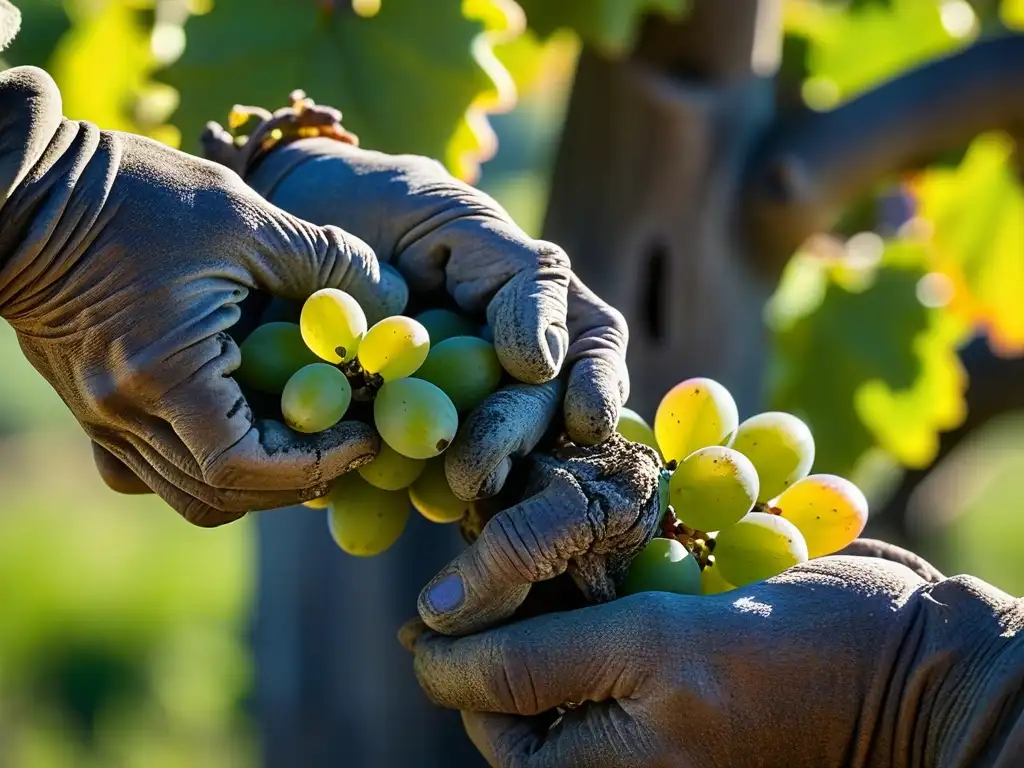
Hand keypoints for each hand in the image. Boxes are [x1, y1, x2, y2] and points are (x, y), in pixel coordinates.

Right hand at [1, 67, 397, 525]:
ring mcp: (103, 417)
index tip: (365, 433)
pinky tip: (239, 426)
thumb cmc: (137, 194)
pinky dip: (203, 464)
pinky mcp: (93, 407)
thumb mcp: (247, 218)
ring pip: (188, 492)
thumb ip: (328, 262)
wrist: (27, 185)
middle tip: (349, 439)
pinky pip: (150, 470)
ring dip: (258, 477)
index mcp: (164, 373)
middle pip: (222, 495)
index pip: (244, 466)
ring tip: (307, 436)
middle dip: (297, 477)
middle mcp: (125, 413)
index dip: (317, 462)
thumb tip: (393, 302)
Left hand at [202, 93, 629, 464]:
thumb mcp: (454, 218)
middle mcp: (500, 364)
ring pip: (484, 455)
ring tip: (450, 487)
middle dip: (513, 439)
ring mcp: (447, 405)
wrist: (284, 217)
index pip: (591, 347)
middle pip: (535, 412)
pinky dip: (393, 492)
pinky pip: (400, 475)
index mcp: (533, 307)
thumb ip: (519, 280)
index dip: (599, 387)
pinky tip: (380, 501)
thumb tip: (545, 363)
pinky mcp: (386, 435)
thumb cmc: (379, 204)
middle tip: (479, 460)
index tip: (585, 420)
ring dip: (472, 477)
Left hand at [408, 556, 1023, 767]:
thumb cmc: (796, 668)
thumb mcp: (651, 660)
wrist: (923, 662)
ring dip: (550, 576)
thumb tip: (432, 653)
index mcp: (601, 767)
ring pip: (569, 633)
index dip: (454, 651)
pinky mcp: (685, 655)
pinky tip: (599, 525)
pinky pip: (620, 614)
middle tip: (490, 542)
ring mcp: (654, 698)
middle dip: (507, 605)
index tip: (436, 591)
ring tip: (537, 526)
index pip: (491, 714)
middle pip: (526, 671)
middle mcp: (620, 737)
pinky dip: (603, 568)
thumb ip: (538, 664)